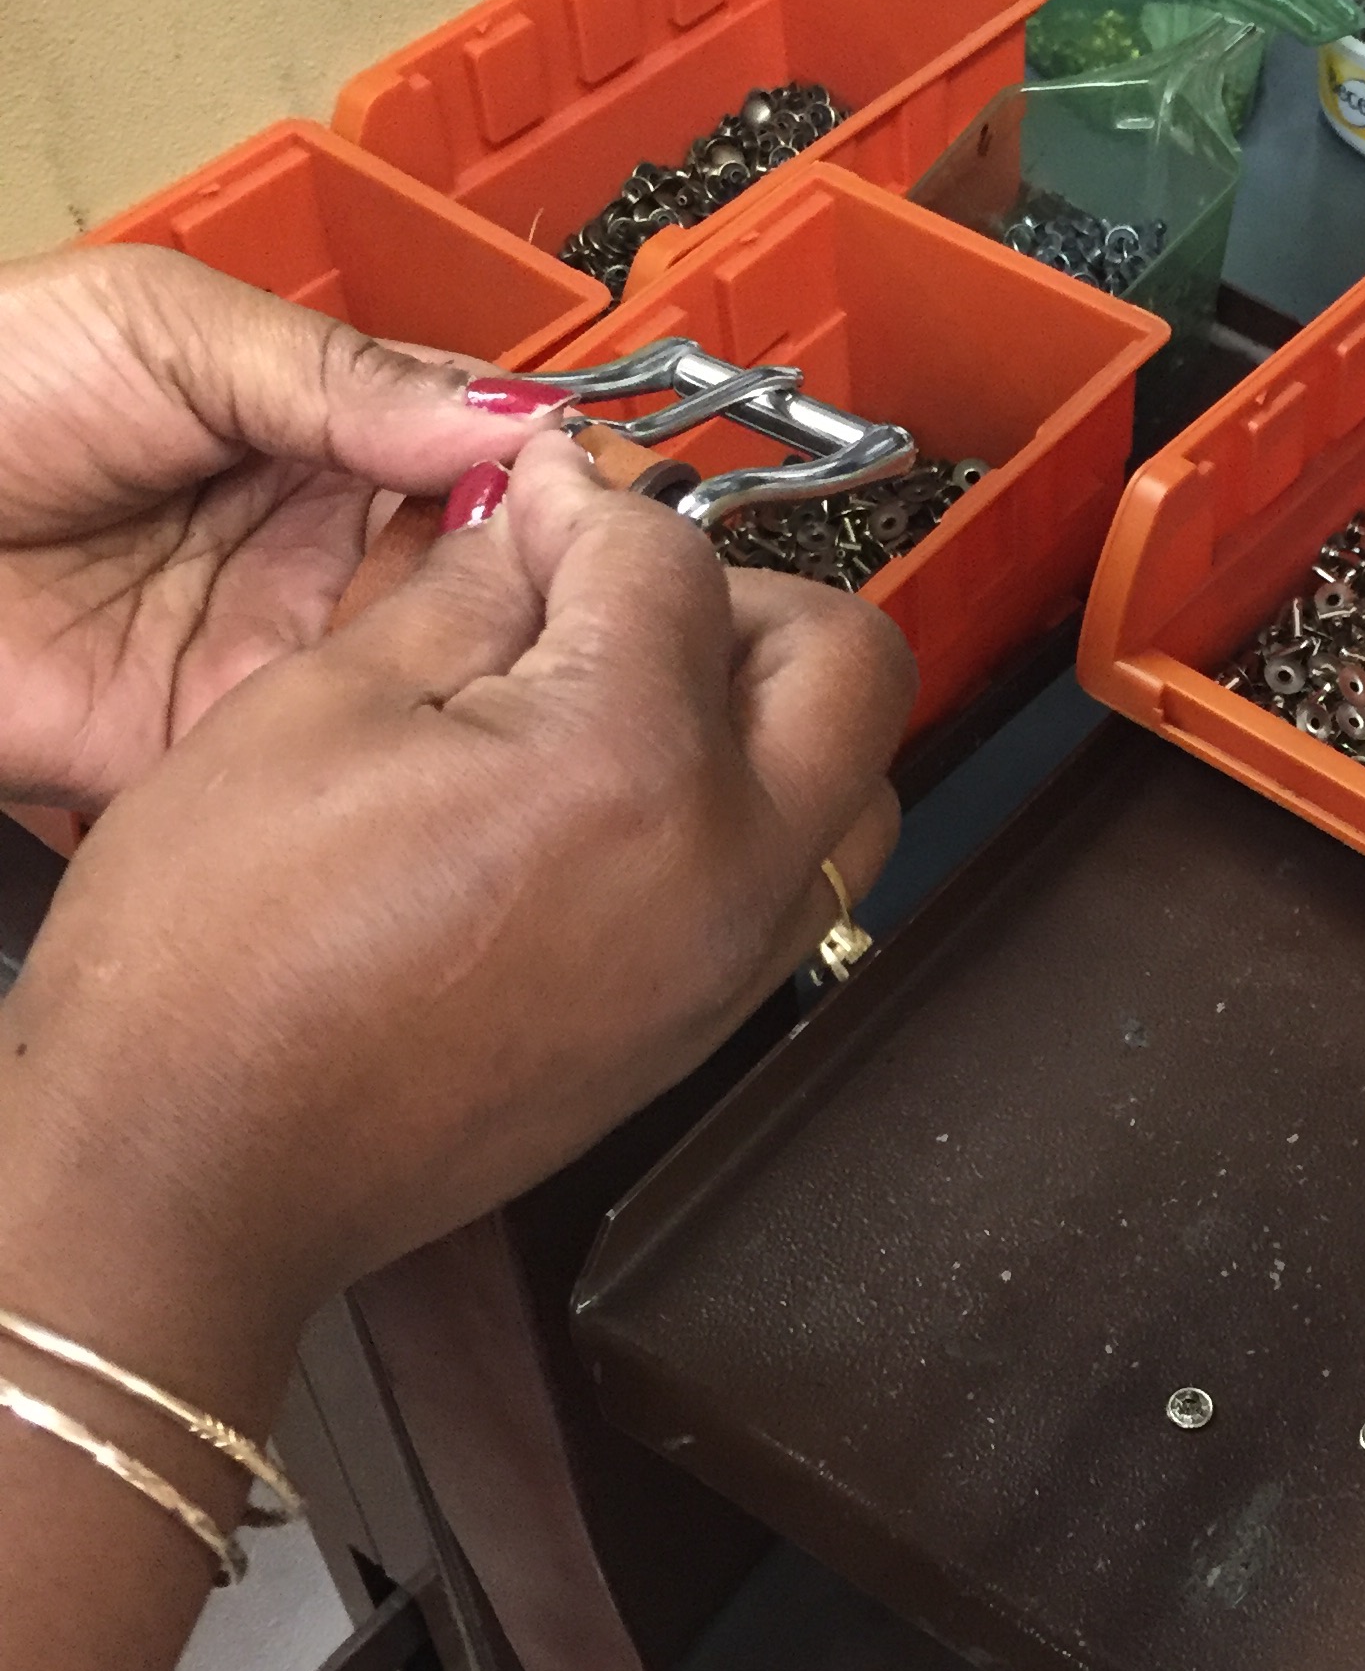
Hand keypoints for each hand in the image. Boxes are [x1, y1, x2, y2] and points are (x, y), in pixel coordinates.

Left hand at [0, 244, 582, 810]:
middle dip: (567, 572)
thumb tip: (517, 411)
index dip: (564, 467)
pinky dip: (427, 739)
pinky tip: (479, 712)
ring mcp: (293, 648)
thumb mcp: (162, 325)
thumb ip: (340, 373)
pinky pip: (361, 752)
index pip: (485, 449)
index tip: (631, 488)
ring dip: (515, 655)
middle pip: (494, 565)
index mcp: (319, 426)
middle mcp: (327, 542)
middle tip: (633, 578)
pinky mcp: (242, 742)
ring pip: (453, 663)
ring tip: (578, 642)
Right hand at [0, 428, 912, 1321]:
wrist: (202, 1164)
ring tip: (640, 700)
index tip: (536, 507)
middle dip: (747, 595)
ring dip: (779, 713)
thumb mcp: (320, 704)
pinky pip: (804, 884)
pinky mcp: (714, 1023)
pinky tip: (634, 801)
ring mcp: (736, 959)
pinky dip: (757, 815)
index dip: (587, 507)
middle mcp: (726, 867)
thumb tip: (540, 523)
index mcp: (630, 764)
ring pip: (857, 783)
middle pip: (847, 660)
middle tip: (626, 594)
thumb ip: (470, 588)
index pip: (675, 561)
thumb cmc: (219, 965)